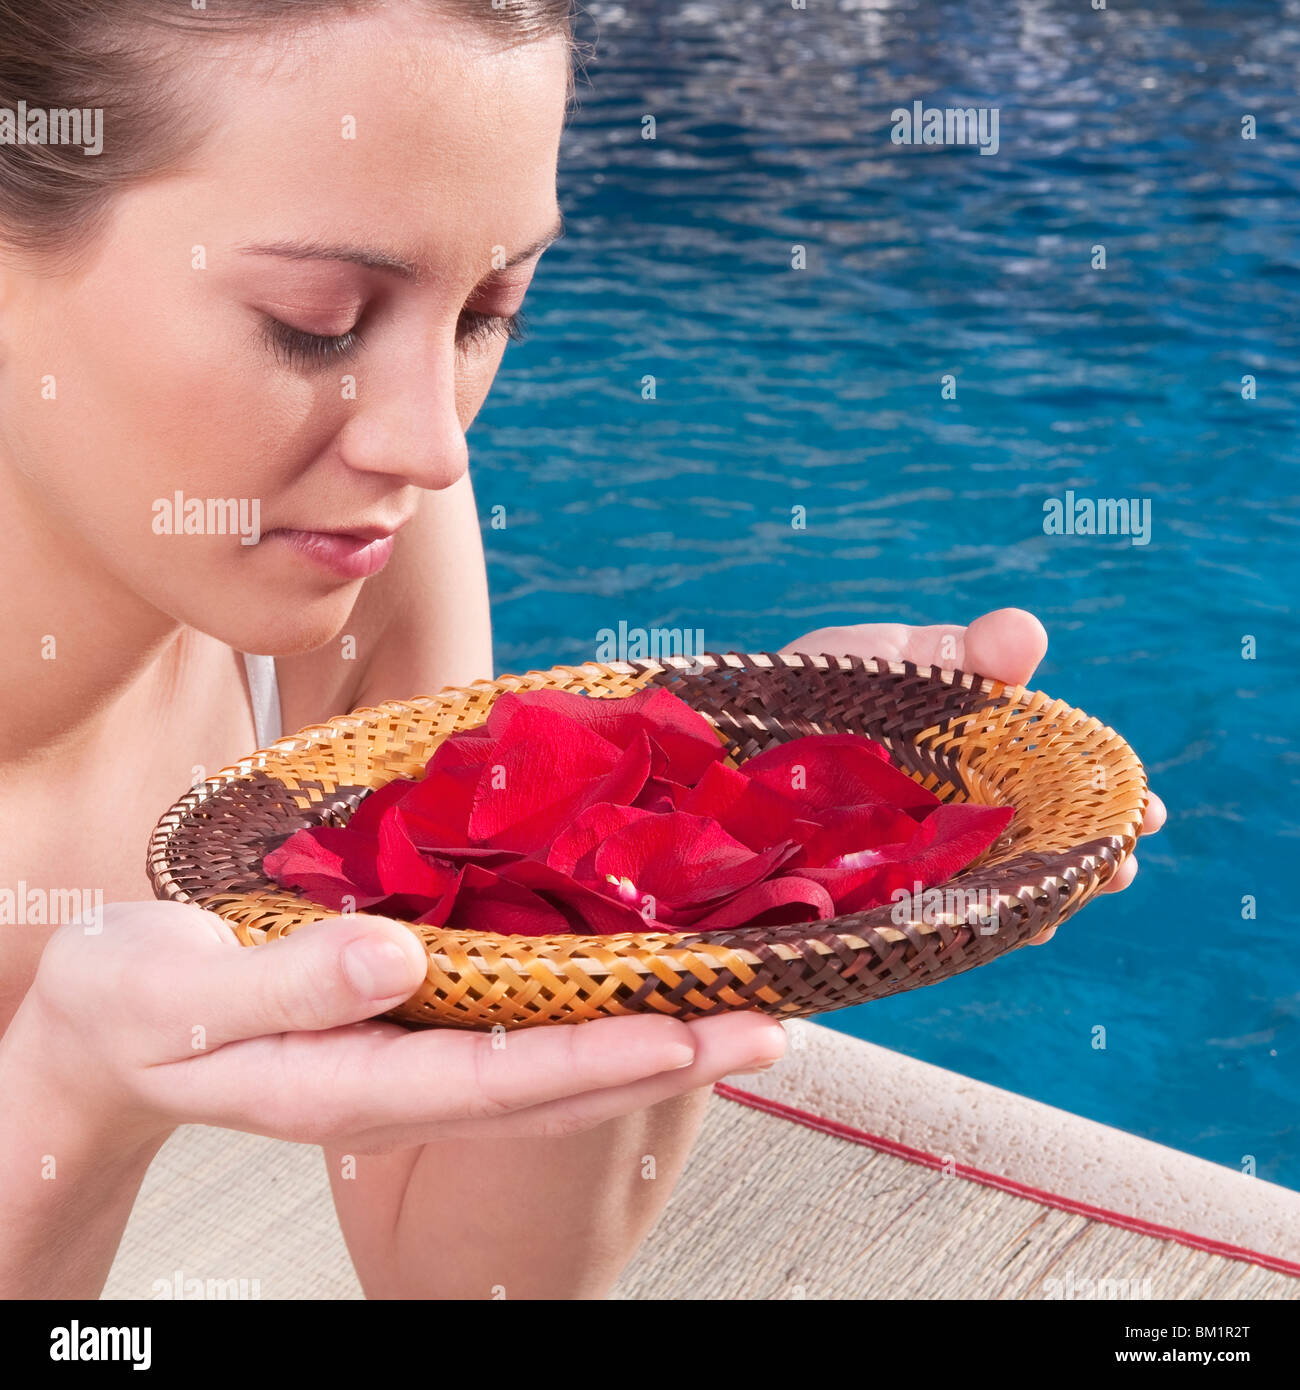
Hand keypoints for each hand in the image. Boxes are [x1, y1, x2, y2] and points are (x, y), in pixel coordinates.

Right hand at [11, 901, 787, 1157]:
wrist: (107, 1028)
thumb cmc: (131, 1007)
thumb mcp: (177, 993)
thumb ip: (284, 984)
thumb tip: (393, 955)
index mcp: (346, 1083)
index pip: (495, 1082)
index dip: (595, 1057)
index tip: (686, 1030)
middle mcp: (397, 1080)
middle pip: (553, 1086)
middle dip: (665, 1058)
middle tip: (770, 1026)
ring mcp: (409, 1058)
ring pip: (549, 1064)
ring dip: (649, 1040)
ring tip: (741, 1011)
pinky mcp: (409, 1025)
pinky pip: (516, 1028)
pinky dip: (590, 1011)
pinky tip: (639, 984)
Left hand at [780, 607, 1164, 943]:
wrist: (716, 741)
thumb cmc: (810, 688)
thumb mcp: (885, 659)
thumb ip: (958, 656)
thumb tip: (1026, 634)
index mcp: (970, 765)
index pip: (1056, 791)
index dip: (1104, 804)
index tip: (1145, 812)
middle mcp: (952, 822)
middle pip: (1036, 850)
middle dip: (1084, 862)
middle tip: (1119, 868)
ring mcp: (909, 868)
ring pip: (988, 895)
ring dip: (1035, 902)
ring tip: (1062, 909)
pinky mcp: (860, 909)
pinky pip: (919, 927)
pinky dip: (957, 930)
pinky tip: (990, 930)